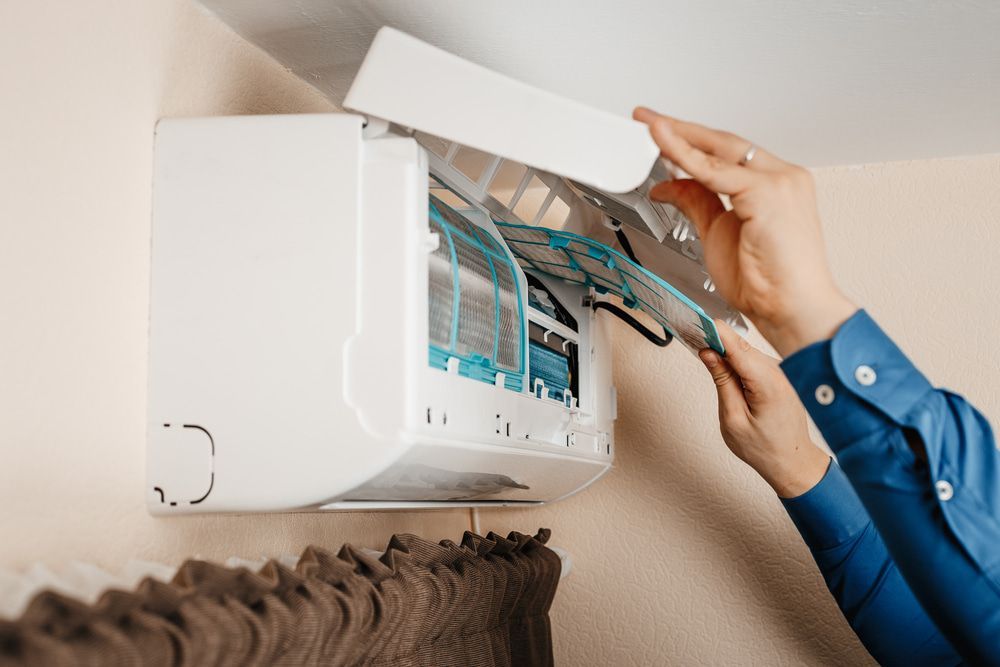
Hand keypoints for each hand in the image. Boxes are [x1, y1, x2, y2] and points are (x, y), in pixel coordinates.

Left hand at [632, 107, 855, 355]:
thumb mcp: (717, 233)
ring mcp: (780, 182)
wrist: (793, 309)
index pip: (729, 154)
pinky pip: (717, 173)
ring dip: (680, 138)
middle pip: (724, 144)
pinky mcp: (769, 193)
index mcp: (776, 185)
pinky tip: (665, 147)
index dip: (692, 141)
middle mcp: (783, 177)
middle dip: (682, 128)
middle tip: (648, 118)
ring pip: (719, 152)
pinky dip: (687, 158)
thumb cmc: (768, 282)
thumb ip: (696, 203)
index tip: (662, 132)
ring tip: (650, 127)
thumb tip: (668, 184)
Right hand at [699, 320, 829, 497]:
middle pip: (740, 346)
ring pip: (746, 353)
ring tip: (707, 359)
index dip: (715, 332)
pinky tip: (726, 370)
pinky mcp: (778, 375)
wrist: (793, 461)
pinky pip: (753, 361)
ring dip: (726, 354)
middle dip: (717, 343)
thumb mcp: (733, 419)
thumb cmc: (764, 448)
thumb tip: (709, 353)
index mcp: (768, 383)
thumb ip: (722, 382)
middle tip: (693, 341)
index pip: (737, 346)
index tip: (695, 321)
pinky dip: (737, 362)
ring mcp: (781, 372)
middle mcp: (779, 372)